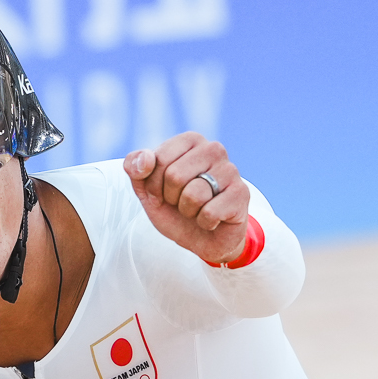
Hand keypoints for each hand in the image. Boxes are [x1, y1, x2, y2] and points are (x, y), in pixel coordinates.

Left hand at [124, 132, 250, 265]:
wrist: (202, 238)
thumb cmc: (175, 208)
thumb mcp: (147, 190)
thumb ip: (136, 169)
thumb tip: (145, 159)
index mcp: (190, 140)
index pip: (157, 159)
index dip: (153, 185)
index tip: (163, 192)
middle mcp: (213, 149)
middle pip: (174, 175)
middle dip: (171, 198)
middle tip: (181, 203)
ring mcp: (231, 170)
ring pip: (193, 194)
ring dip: (188, 211)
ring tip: (197, 210)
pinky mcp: (241, 193)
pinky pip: (210, 212)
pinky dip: (205, 223)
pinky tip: (212, 219)